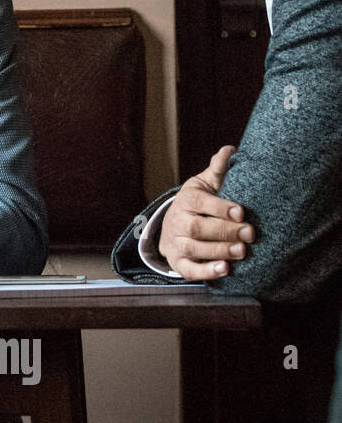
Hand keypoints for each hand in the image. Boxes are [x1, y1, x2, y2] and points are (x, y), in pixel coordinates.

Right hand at [158, 145, 256, 279]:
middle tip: (250, 234)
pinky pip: (188, 270)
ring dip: (218, 251)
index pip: (200, 203)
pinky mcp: (178, 262)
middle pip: (197, 228)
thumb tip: (230, 150)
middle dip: (224, 231)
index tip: (242, 212)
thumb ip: (218, 170)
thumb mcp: (204, 184)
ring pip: (194, 248)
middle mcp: (177, 221)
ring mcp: (176, 243)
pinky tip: (225, 270)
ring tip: (242, 252)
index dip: (220, 208)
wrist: (172, 227)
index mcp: (186, 200)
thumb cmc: (196, 204)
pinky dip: (206, 272)